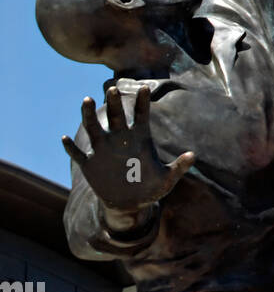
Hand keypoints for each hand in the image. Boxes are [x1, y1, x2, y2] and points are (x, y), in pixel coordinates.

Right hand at [62, 87, 194, 218]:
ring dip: (88, 115)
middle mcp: (120, 138)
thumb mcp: (166, 180)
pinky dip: (70, 147)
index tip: (145, 87)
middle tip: (112, 89)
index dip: (142, 102)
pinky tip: (63, 138)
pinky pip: (77, 153)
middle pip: (115, 115)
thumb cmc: (150, 188)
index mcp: (140, 137)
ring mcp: (103, 149)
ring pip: (94, 127)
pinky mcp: (90, 164)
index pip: (141, 114)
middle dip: (113, 102)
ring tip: (85, 100)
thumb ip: (179, 167)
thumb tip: (193, 155)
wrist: (129, 203)